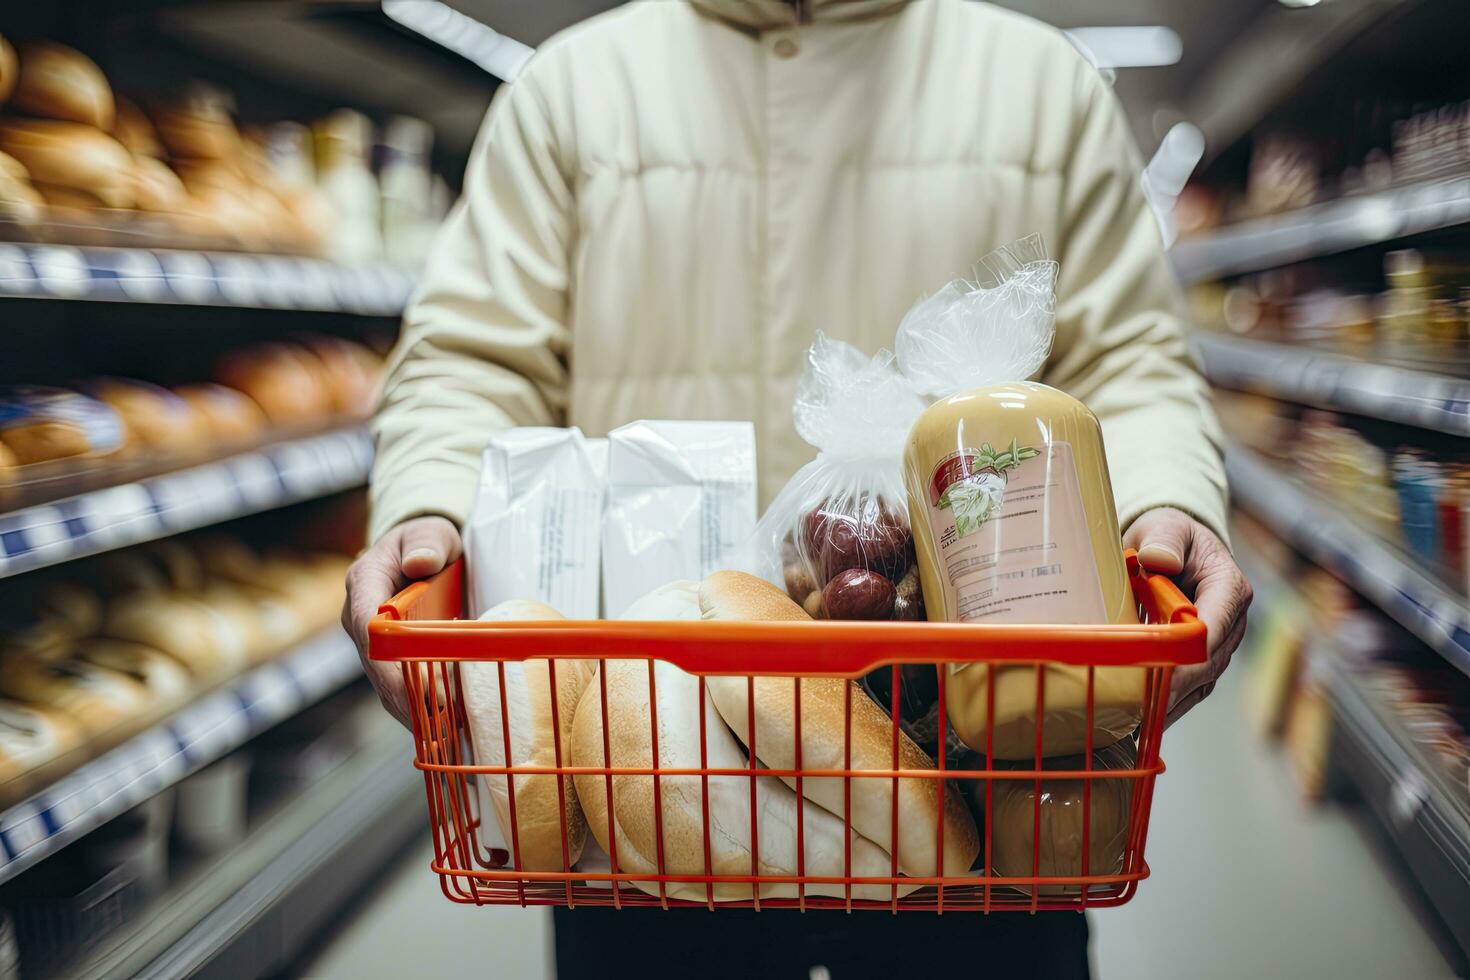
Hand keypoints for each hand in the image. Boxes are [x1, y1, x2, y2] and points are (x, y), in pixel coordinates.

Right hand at [342, 515, 461, 726]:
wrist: (421, 550)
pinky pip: (399, 688)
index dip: (389, 662)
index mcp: (364, 584)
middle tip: (439, 726)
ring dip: (412, 711)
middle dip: (405, 698)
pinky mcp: (387, 657)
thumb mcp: (430, 532)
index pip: (367, 628)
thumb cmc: (426, 540)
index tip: (415, 688)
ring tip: (444, 736)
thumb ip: (426, 543)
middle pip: (375, 667)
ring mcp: (370, 642)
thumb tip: (420, 563)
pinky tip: (444, 728)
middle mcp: (359, 618)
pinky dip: (419, 708)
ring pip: (385, 685)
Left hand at [1124, 507, 1251, 724]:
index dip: (1191, 655)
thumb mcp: (1168, 526)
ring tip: (1137, 723)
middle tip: (1141, 710)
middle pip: (1207, 664)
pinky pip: (1188, 688)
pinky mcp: (1201, 659)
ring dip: (1170, 704)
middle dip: (1175, 689)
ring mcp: (1219, 645)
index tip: (1166, 675)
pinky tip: (1139, 720)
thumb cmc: (1171, 535)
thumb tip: (1158, 560)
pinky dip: (1166, 703)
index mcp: (1229, 590)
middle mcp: (1231, 623)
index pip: (1214, 628)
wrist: (1173, 546)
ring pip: (1200, 683)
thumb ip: (1166, 540)